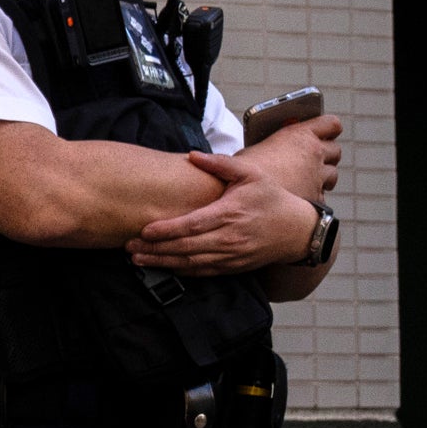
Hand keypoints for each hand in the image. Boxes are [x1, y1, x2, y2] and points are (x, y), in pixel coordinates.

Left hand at [132, 160, 319, 273]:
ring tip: (138, 260)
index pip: (193, 225)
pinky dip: (181, 271)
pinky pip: (202, 272)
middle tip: (129, 247)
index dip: (167, 230)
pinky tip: (162, 267)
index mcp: (231, 213)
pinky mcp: (232, 268)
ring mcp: (231, 255)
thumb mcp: (251, 173)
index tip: (144, 230)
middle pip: (186, 248)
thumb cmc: (271, 198)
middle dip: (156, 249)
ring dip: (163, 263)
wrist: (297, 230)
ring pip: (191, 263)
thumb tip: (191, 155)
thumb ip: (220, 164)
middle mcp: (229, 237)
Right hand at [242, 112, 344, 205]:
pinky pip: (322, 196)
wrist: (238, 196)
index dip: (329, 128)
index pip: (331, 124)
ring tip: (309, 179)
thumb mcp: (258, 146)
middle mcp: (314, 154)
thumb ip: (279, 143)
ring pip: (332, 175)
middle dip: (327, 154)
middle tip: (316, 158)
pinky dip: (313, 198)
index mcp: (301, 135)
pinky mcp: (315, 200)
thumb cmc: (242, 170)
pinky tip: (299, 199)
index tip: (325, 132)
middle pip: (335, 150)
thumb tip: (285, 145)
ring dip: (323, 176)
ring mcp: (317, 178)